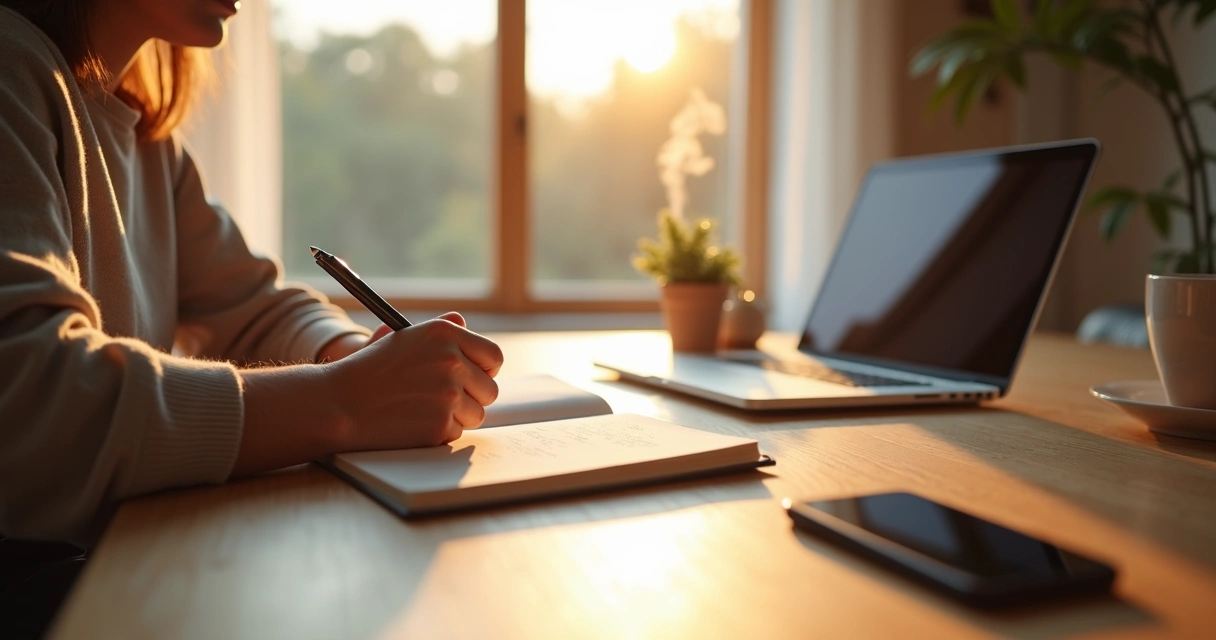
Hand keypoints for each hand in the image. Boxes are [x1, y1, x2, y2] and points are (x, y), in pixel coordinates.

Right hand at [322, 311, 502, 449]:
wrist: (338, 403)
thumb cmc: (368, 371)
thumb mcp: (402, 339)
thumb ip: (438, 331)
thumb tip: (462, 322)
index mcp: (444, 334)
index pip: (493, 356)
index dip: (485, 370)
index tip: (474, 377)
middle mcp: (451, 361)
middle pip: (489, 389)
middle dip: (471, 397)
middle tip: (443, 399)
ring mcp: (448, 394)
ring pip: (477, 414)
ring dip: (456, 417)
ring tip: (423, 409)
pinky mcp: (440, 425)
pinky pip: (456, 433)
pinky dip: (439, 433)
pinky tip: (413, 422)